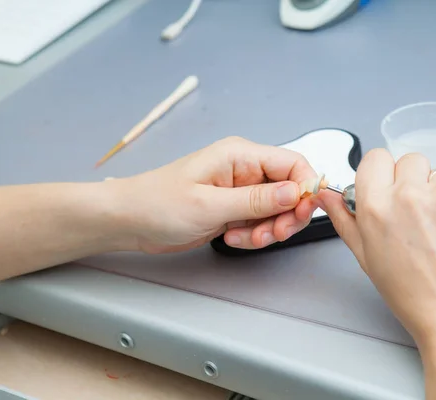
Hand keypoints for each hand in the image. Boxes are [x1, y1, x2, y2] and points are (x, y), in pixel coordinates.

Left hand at [109, 136, 317, 253]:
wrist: (130, 221)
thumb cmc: (158, 203)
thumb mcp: (210, 204)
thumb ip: (256, 200)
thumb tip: (296, 192)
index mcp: (240, 155)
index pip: (292, 163)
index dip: (305, 188)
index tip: (301, 213)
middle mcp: (245, 170)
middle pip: (289, 190)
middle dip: (286, 216)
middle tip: (271, 234)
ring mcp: (241, 190)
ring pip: (277, 211)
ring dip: (268, 230)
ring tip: (244, 239)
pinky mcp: (235, 209)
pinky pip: (260, 223)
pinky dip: (254, 235)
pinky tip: (231, 237)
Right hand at [317, 150, 435, 399]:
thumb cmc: (419, 299)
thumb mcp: (369, 260)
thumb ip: (346, 220)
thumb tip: (329, 196)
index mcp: (378, 208)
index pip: (376, 158)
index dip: (383, 173)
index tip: (390, 187)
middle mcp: (412, 196)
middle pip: (411, 161)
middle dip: (415, 182)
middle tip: (422, 218)